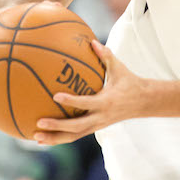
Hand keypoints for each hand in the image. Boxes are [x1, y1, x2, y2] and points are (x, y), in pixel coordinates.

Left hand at [34, 40, 148, 144]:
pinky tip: (44, 139)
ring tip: (35, 137)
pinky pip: (76, 135)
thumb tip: (92, 41)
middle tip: (39, 122)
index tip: (55, 96)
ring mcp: (98, 125)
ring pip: (74, 135)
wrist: (144, 102)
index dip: (71, 100)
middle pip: (77, 126)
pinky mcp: (96, 128)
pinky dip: (60, 138)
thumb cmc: (130, 82)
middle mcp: (101, 116)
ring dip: (55, 138)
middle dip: (57, 126)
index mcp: (106, 101)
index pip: (87, 102)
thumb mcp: (119, 68)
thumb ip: (106, 56)